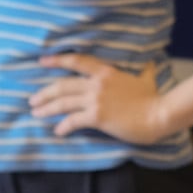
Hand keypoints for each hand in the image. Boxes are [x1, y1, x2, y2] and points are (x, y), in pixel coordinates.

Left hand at [30, 58, 170, 144]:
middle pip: (63, 85)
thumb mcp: (146, 78)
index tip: (42, 61)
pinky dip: (63, 126)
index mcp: (106, 72)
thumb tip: (151, 63)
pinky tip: (57, 131)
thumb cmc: (153, 99)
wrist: (159, 114)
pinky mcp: (97, 117)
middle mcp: (97, 83)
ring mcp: (96, 100)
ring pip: (63, 103)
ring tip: (36, 113)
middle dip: (45, 92)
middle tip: (32, 99)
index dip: (57, 60)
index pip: (76, 61)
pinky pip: (73, 121)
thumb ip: (144, 70)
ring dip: (47, 108)